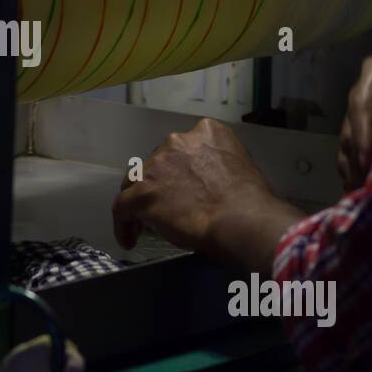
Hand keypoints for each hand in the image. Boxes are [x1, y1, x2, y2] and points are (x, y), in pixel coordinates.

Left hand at [111, 118, 304, 273]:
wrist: (241, 219)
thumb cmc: (250, 202)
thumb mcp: (240, 167)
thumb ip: (218, 166)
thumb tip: (210, 185)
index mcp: (206, 132)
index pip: (182, 149)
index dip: (177, 170)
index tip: (180, 187)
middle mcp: (178, 141)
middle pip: (156, 163)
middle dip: (157, 183)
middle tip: (164, 206)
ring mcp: (156, 166)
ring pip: (134, 182)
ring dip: (137, 200)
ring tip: (141, 224)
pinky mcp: (142, 193)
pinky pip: (122, 207)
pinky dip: (123, 224)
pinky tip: (128, 238)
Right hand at [339, 48, 371, 189]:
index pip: (364, 102)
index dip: (364, 133)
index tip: (369, 160)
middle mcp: (367, 92)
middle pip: (353, 128)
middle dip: (360, 159)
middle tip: (369, 189)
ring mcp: (368, 117)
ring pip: (352, 147)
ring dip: (358, 172)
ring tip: (369, 198)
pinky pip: (359, 159)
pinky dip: (362, 177)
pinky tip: (368, 196)